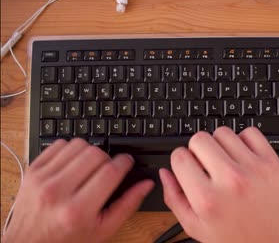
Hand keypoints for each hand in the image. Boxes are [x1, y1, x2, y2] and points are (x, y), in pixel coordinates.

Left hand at [2, 138, 153, 242]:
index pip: (110, 172)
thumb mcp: (102, 229)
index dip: (125, 162)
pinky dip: (71, 150)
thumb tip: (146, 184)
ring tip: (89, 167)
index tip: (127, 161)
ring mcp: (42, 179)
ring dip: (89, 152)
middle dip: (108, 158)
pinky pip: (59, 144)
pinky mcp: (33, 170)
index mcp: (78, 210)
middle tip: (107, 169)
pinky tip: (73, 164)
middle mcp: (58, 192)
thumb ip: (127, 205)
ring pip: (78, 145)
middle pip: (95, 154)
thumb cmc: (67, 239)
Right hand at [160, 127, 278, 242]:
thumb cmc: (236, 238)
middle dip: (197, 150)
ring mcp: (252, 169)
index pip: (179, 157)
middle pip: (199, 138)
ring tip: (225, 162)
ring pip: (223, 132)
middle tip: (205, 165)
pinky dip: (243, 140)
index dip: (180, 160)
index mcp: (207, 199)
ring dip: (219, 144)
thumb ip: (175, 199)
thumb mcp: (196, 227)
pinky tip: (242, 157)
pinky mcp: (271, 161)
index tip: (187, 167)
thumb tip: (166, 172)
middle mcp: (230, 180)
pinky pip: (250, 132)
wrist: (275, 242)